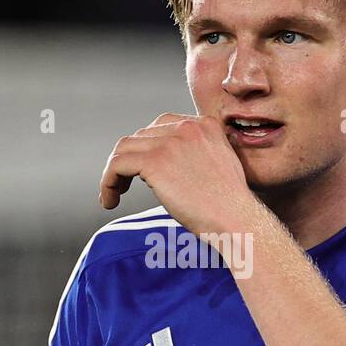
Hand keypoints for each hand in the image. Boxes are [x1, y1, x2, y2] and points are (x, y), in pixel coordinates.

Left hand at [98, 113, 258, 236]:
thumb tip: (166, 170)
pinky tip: (110, 200)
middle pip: (141, 135)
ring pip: (124, 148)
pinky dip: (108, 181)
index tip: (143, 171)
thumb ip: (196, 156)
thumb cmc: (231, 207)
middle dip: (130, 160)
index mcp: (205, 125)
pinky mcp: (155, 162)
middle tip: (124, 185)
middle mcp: (188, 127)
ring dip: (115, 171)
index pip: (162, 126)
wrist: (237, 220)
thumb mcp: (219, 167)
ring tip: (114, 194)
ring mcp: (170, 142)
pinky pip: (117, 165)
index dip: (147, 148)